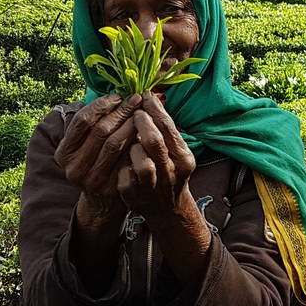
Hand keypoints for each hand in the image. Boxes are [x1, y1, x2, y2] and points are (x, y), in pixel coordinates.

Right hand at [54, 93, 141, 209]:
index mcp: (63, 153)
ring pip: (115, 143)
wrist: (101, 201)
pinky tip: (145, 132)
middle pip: (100, 130)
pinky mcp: (111, 187)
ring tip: (142, 112)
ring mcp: (92, 179)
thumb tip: (115, 94)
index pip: (82, 121)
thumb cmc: (95, 164)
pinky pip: (127, 157)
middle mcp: (74, 167)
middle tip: (135, 99)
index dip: (101, 105)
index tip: (118, 96)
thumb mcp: (84, 147)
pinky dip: (136, 142)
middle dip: (120, 111)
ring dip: (131, 123)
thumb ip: (92, 125)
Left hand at [117, 92, 196, 216]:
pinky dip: (122, 169)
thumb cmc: (167, 170)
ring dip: (132, 148)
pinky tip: (120, 162)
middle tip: (133, 111)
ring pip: (142, 164)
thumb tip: (151, 96)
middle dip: (140, 123)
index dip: (153, 109)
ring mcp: (153, 188)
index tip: (143, 96)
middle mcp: (172, 173)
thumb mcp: (174, 150)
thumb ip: (164, 128)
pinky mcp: (136, 199)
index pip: (168, 127)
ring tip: (130, 142)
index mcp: (184, 158)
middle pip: (154, 142)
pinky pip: (125, 180)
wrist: (168, 209)